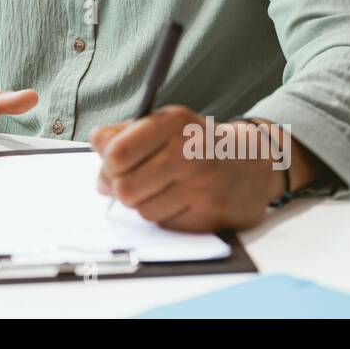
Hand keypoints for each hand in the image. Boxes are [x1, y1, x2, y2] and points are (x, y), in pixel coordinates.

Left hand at [89, 104, 281, 231]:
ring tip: (158, 189)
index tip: (111, 166)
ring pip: (142, 210)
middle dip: (119, 189)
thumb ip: (125, 131)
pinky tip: (178, 200)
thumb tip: (95, 143)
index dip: (106, 165)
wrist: (253, 161)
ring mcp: (202, 186)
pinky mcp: (211, 214)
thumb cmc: (197, 143)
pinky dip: (164, 216)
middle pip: (125, 187)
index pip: (118, 153)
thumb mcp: (164, 123)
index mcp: (172, 123)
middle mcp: (189, 152)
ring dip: (143, 203)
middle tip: (126, 184)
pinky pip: (165, 225)